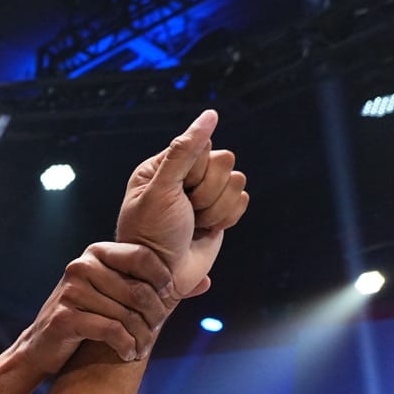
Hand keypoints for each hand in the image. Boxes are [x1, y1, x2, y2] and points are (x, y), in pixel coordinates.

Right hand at [17, 241, 177, 371]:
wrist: (43, 346)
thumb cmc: (88, 317)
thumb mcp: (120, 296)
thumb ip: (159, 287)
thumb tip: (205, 283)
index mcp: (98, 252)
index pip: (144, 256)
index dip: (162, 280)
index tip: (165, 300)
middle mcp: (81, 266)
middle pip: (138, 290)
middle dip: (154, 317)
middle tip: (155, 332)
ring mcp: (70, 291)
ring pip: (126, 314)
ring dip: (140, 337)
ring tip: (142, 348)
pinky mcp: (64, 317)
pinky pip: (110, 330)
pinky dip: (125, 346)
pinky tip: (128, 354)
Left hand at [116, 110, 249, 298]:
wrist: (160, 278)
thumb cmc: (151, 235)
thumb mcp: (162, 189)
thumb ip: (185, 151)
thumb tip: (210, 115)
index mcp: (164, 165)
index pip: (203, 147)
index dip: (197, 173)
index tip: (178, 195)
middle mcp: (185, 176)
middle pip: (224, 161)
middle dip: (207, 192)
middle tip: (186, 213)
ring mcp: (204, 194)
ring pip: (236, 181)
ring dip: (216, 208)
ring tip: (194, 224)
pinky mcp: (219, 212)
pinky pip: (242, 201)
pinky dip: (227, 218)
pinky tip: (206, 230)